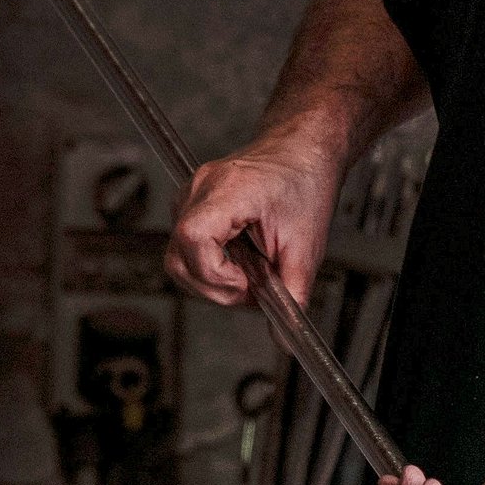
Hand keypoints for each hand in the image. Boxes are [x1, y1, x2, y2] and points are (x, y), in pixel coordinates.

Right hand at [164, 135, 339, 308]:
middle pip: (178, 258)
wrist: (302, 150)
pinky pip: (187, 246)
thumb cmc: (305, 184)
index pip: (193, 240)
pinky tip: (240, 261)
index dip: (215, 275)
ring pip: (178, 257)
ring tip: (249, 275)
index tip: (247, 283)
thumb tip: (285, 333)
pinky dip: (211, 263)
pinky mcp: (192, 204)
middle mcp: (200, 189)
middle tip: (252, 289)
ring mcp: (191, 195)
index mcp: (228, 190)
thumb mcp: (306, 246)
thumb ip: (294, 293)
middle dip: (214, 287)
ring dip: (212, 278)